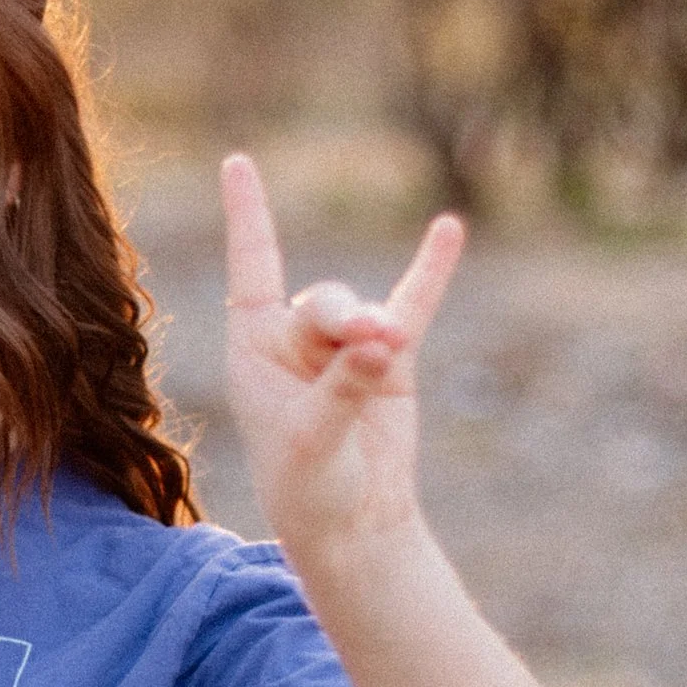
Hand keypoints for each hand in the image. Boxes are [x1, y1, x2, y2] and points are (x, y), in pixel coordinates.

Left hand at [220, 153, 461, 566]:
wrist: (353, 523)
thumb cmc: (309, 487)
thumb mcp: (314, 441)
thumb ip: (343, 388)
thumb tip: (382, 342)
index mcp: (253, 350)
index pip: (251, 270)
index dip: (248, 217)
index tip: (237, 163)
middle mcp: (294, 339)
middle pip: (321, 300)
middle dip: (344, 320)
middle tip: (371, 343)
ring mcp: (345, 346)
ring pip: (364, 310)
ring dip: (375, 330)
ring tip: (388, 354)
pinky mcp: (392, 359)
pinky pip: (412, 304)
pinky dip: (429, 271)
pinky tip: (448, 230)